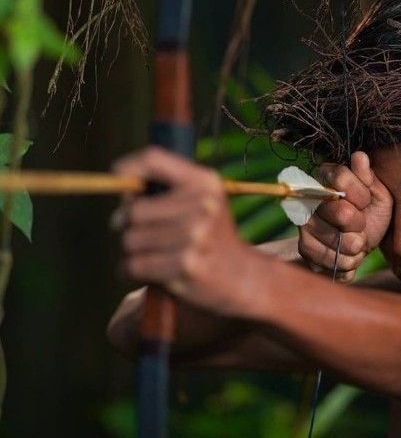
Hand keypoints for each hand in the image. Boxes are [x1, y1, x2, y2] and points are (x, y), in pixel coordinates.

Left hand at [112, 146, 261, 315]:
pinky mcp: (185, 265)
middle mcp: (203, 205)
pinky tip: (153, 273)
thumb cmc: (212, 238)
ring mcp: (195, 236)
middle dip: (129, 225)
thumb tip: (120, 195)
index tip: (119, 178)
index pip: (153, 159)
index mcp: (206, 183)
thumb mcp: (201, 202)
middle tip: (150, 236)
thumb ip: (165, 189)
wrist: (245, 279)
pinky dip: (132, 272)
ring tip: (158, 256)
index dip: (128, 167)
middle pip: (132, 210)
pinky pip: (133, 265)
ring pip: (130, 240)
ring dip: (134, 252)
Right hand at [299, 151, 392, 281]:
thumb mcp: (378, 194)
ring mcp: (304, 222)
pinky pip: (326, 257)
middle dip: (360, 224)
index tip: (366, 202)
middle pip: (341, 212)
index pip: (341, 178)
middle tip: (361, 226)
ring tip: (358, 242)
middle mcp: (308, 197)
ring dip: (355, 246)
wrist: (364, 242)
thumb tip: (360, 156)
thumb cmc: (372, 213)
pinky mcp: (304, 246)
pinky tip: (350, 255)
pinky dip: (346, 262)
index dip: (360, 195)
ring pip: (335, 238)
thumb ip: (368, 177)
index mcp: (326, 176)